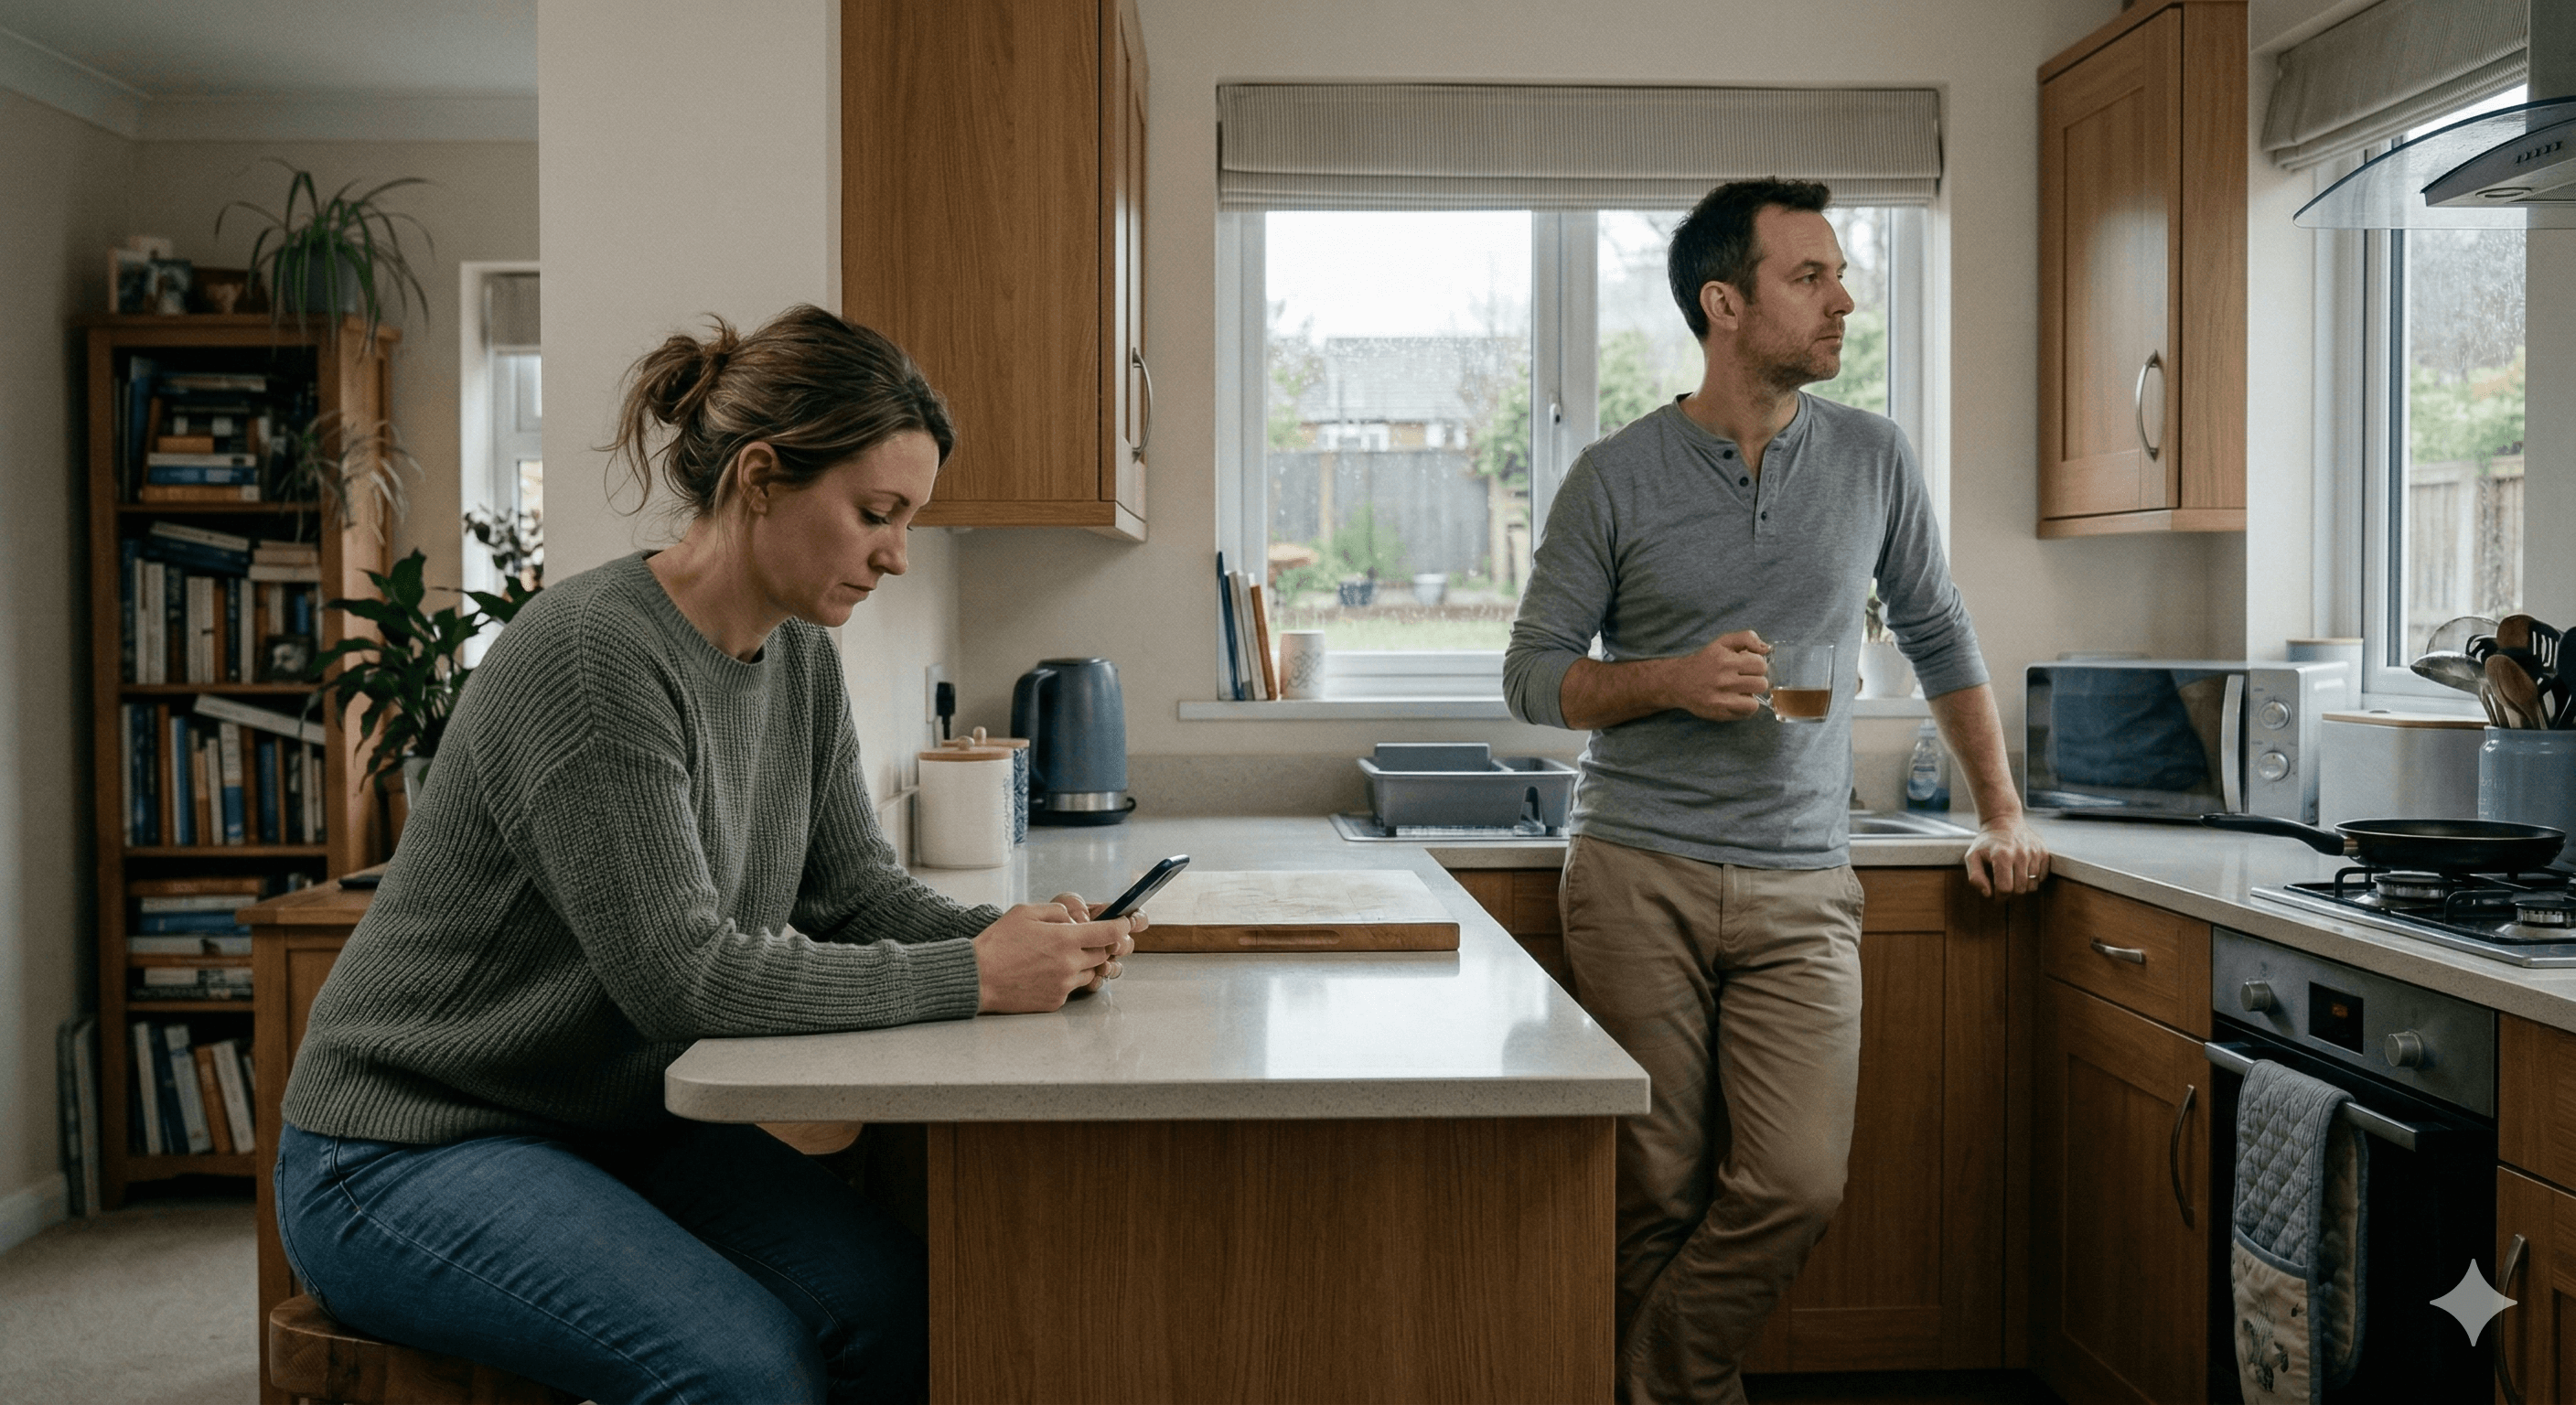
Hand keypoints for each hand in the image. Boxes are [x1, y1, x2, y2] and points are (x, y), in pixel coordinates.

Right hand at [971, 898, 1141, 1012]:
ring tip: (1055, 957)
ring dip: (1082, 963)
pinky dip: (1065, 978)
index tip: (1124, 922)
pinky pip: (1071, 987)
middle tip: (1080, 939)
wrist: (977, 978)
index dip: (1121, 926)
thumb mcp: (1025, 912)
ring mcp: (1064, 985)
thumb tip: (1074, 918)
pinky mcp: (1055, 1001)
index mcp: (1065, 940)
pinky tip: (1044, 972)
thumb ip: (1056, 912)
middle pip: (1103, 954)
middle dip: (1098, 944)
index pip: (1110, 933)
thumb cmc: (997, 943)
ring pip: (1089, 972)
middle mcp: (1069, 964)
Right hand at [1666, 630, 1771, 720]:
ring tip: (1740, 691)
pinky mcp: (1719, 714)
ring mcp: (1721, 699)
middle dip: (1755, 680)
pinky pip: (1745, 713)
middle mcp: (1723, 680)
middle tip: (1743, 679)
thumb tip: (1766, 648)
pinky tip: (1734, 700)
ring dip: (1750, 696)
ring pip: (1755, 702)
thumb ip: (1746, 638)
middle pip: (1761, 684)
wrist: (1678, 682)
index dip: (1757, 664)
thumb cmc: (1705, 661)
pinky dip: (1743, 707)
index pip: (1760, 664)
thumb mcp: (1723, 642)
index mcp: (1725, 661)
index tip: (1746, 666)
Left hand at [1964, 815, 2049, 897]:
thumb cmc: (1987, 843)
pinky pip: (2042, 877)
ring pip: (2032, 886)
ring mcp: (2034, 852)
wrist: (2004, 822)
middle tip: (2004, 884)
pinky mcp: (2044, 852)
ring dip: (2022, 886)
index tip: (1996, 895)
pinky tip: (2023, 870)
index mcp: (2002, 855)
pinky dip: (2033, 879)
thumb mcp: (1972, 857)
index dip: (1999, 897)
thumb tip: (1988, 894)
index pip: (2005, 888)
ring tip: (2013, 877)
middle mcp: (2020, 853)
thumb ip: (1975, 877)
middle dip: (2010, 892)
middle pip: (2019, 889)